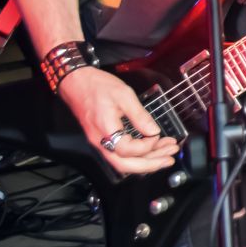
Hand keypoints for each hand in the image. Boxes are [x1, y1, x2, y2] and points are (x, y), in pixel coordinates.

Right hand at [58, 66, 178, 174]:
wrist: (75, 82)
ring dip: (146, 160)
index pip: (128, 150)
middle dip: (150, 164)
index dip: (146, 146)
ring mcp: (99, 141)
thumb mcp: (124, 95)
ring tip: (165, 152)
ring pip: (122, 162)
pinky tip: (150, 148)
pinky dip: (137, 154)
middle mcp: (100, 141)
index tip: (158, 136)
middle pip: (124, 165)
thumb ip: (140, 116)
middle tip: (170, 158)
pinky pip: (119, 154)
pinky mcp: (101, 138)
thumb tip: (153, 131)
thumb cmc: (97, 86)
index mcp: (105, 129)